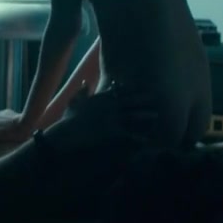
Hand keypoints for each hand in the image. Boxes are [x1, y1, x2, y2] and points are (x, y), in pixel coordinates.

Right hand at [44, 86, 160, 152]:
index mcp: (101, 98)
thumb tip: (85, 82)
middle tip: (156, 98)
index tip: (141, 88)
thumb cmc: (69, 119)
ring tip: (156, 115)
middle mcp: (109, 106)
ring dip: (145, 115)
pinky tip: (147, 140)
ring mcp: (112, 118)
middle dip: (143, 99)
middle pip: (130, 100)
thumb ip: (82, 91)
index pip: (120, 90)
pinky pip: (129, 135)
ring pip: (133, 115)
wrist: (66, 133)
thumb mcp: (74, 101)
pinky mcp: (113, 132)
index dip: (132, 89)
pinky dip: (139, 138)